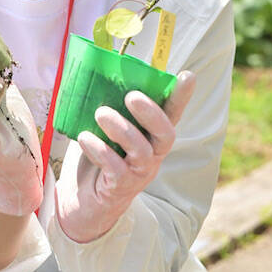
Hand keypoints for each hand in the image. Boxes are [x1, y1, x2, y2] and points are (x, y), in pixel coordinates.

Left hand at [55, 71, 196, 242]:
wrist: (84, 200)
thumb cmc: (99, 155)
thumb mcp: (108, 128)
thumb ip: (112, 105)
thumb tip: (103, 71)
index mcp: (152, 135)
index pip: (172, 113)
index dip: (181, 95)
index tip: (188, 75)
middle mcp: (153, 154)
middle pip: (166, 134)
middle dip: (152, 113)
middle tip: (131, 96)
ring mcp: (139, 173)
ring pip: (142, 151)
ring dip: (122, 129)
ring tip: (100, 113)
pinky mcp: (120, 188)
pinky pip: (116, 169)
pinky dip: (100, 150)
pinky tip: (84, 137)